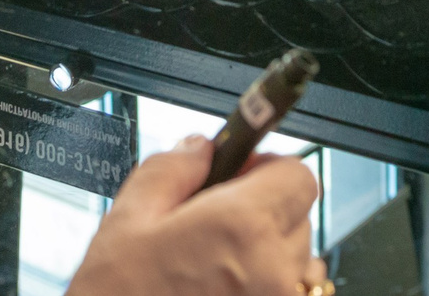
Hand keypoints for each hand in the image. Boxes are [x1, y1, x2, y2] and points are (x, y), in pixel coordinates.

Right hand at [69, 135, 321, 295]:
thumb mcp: (128, 219)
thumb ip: (172, 169)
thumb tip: (200, 147)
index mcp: (242, 227)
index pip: (297, 176)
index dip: (267, 170)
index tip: (240, 177)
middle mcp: (274, 271)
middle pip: (298, 216)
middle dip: (264, 211)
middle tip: (215, 227)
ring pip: (300, 261)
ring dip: (272, 255)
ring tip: (219, 270)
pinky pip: (294, 295)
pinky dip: (272, 288)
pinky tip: (228, 294)